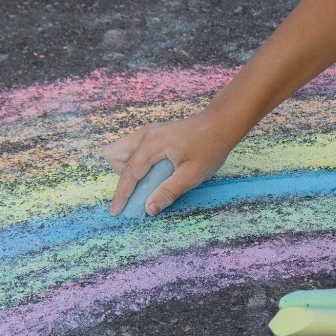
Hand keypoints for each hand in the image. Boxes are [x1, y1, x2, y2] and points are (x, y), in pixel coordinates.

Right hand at [103, 109, 236, 215]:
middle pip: (115, 155)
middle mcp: (144, 135)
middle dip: (123, 176)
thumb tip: (149, 209)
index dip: (121, 195)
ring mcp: (148, 132)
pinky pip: (134, 149)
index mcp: (152, 144)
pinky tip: (157, 171)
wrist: (220, 124)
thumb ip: (169, 191)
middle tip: (144, 187)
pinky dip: (137, 163)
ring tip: (151, 180)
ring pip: (122, 150)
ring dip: (128, 168)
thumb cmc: (210, 147)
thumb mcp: (192, 174)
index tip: (116, 212)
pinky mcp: (153, 134)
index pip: (128, 173)